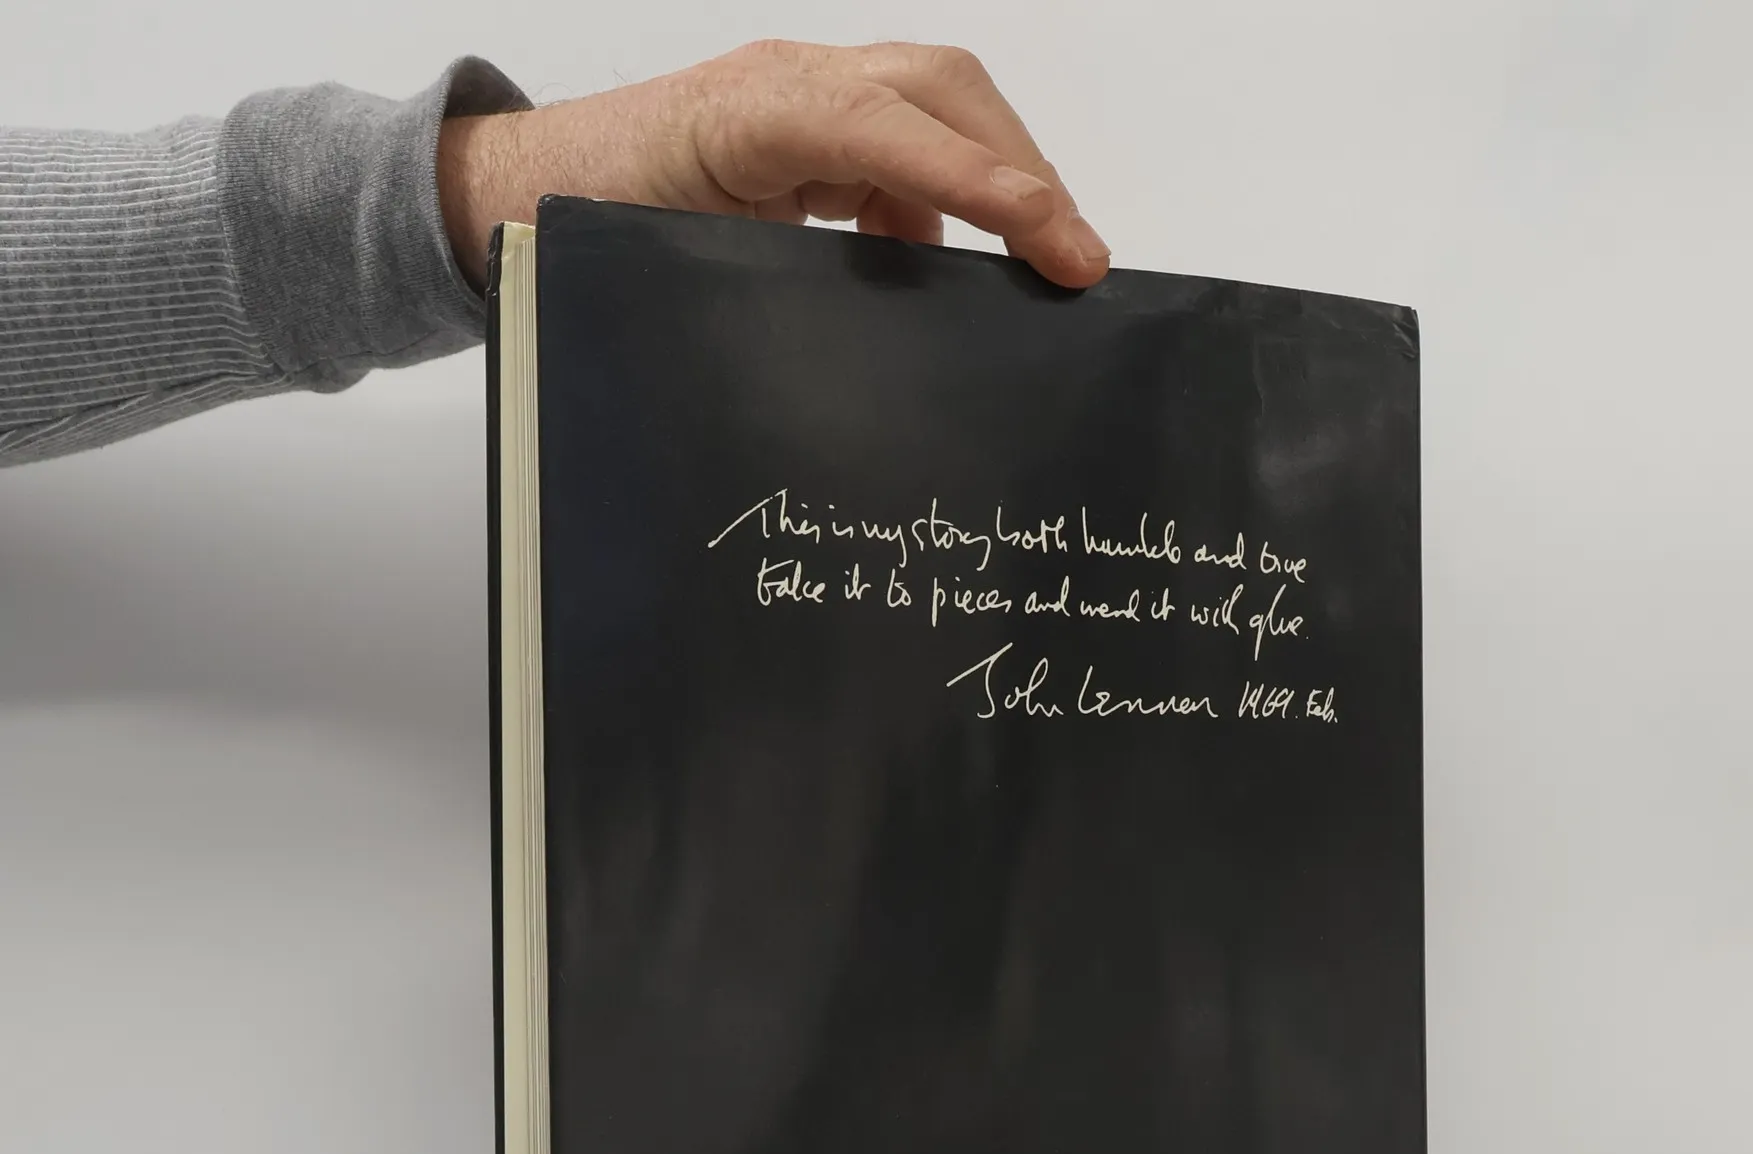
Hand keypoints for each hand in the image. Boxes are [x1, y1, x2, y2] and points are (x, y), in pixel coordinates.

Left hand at [437, 40, 1108, 291]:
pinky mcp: (820, 130)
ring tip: (1046, 267)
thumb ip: (779, 285)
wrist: (530, 191)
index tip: (1049, 239)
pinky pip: (908, 151)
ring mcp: (812, 99)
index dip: (975, 182)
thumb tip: (895, 328)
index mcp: (750, 111)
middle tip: (1079, 259)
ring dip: (1000, 181)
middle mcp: (793, 84)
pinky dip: (949, 206)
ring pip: (938, 109)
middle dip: (1022, 169)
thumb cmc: (590, 228)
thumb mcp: (673, 264)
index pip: (887, 126)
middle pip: (941, 89)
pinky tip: (955, 273)